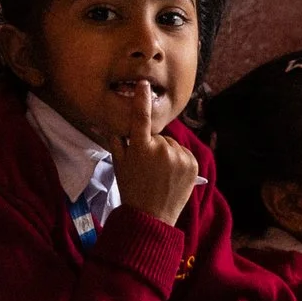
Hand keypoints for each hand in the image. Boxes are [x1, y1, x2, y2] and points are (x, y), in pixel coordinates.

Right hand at [110, 93, 198, 222]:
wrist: (152, 216)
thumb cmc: (131, 189)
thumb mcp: (119, 164)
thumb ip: (116, 140)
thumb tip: (108, 122)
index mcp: (141, 148)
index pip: (141, 117)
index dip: (141, 99)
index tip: (143, 84)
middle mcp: (162, 149)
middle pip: (158, 136)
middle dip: (153, 145)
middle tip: (147, 165)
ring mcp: (180, 156)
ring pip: (171, 145)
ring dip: (167, 153)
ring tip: (160, 173)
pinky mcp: (193, 164)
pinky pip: (183, 153)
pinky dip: (178, 160)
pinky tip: (172, 175)